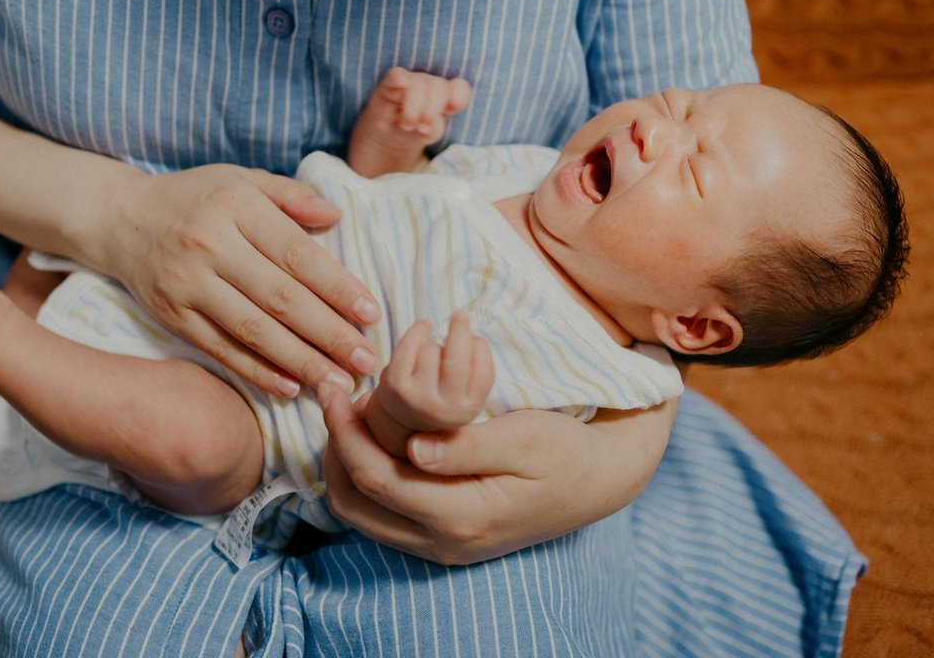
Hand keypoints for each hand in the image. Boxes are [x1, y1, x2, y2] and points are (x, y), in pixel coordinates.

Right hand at [101, 164, 380, 396]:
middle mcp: (210, 246)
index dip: (337, 287)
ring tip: (338, 382)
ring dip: (301, 361)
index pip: (296, 254)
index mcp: (236, 206)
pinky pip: (222, 350)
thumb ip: (290, 195)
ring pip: (253, 330)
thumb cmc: (196, 198)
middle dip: (328, 334)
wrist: (121, 219)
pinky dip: (258, 372)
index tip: (371, 314)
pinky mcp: (173, 316)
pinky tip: (291, 387)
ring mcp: (188, 285)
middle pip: (280, 298)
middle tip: (366, 360)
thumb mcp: (241, 179)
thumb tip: (335, 216)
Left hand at [322, 388, 676, 564]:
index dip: (343, 432)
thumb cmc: (565, 451)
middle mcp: (442, 541)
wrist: (599, 482)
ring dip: (346, 463)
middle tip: (335, 396)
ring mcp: (441, 545)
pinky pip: (382, 513)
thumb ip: (466, 447)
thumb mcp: (525, 438)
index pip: (375, 477)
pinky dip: (366, 476)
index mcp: (460, 516)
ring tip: (351, 412)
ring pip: (362, 514)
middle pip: (355, 503)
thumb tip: (413, 451)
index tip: (335, 386)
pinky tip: (375, 436)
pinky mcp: (443, 537)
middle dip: (334, 448)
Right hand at [347, 68, 471, 177]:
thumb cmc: (415, 132)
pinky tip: (399, 89)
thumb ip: (434, 127)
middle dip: (432, 111)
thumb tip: (426, 124)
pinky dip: (398, 80)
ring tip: (407, 125)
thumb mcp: (430, 134)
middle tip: (422, 128)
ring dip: (414, 108)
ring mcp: (410, 80)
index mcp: (446, 95)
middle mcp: (430, 84)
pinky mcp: (389, 83)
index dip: (457, 99)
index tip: (448, 112)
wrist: (389, 136)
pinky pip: (396, 75)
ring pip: (418, 84)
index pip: (459, 89)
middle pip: (439, 87)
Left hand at [369, 314, 493, 432]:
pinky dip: (417, 330)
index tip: (476, 337)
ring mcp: (418, 399)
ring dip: (434, 344)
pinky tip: (423, 325)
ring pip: (432, 350)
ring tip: (431, 354)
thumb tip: (466, 331)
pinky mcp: (395, 386)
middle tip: (460, 314)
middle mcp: (444, 409)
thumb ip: (474, 367)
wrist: (403, 420)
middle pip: (456, 361)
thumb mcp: (465, 392)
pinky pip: (408, 346)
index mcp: (468, 409)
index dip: (481, 349)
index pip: (484, 373)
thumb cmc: (441, 396)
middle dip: (459, 331)